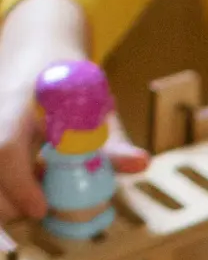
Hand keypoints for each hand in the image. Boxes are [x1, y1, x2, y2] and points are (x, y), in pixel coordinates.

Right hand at [0, 0, 146, 223]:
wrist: (37, 50)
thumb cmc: (70, 78)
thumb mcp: (95, 102)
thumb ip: (113, 140)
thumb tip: (141, 164)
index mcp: (15, 101)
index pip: (5, 146)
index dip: (19, 183)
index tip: (41, 209)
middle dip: (11, 201)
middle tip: (43, 208)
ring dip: (9, 198)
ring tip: (38, 190)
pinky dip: (8, 190)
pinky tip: (30, 182)